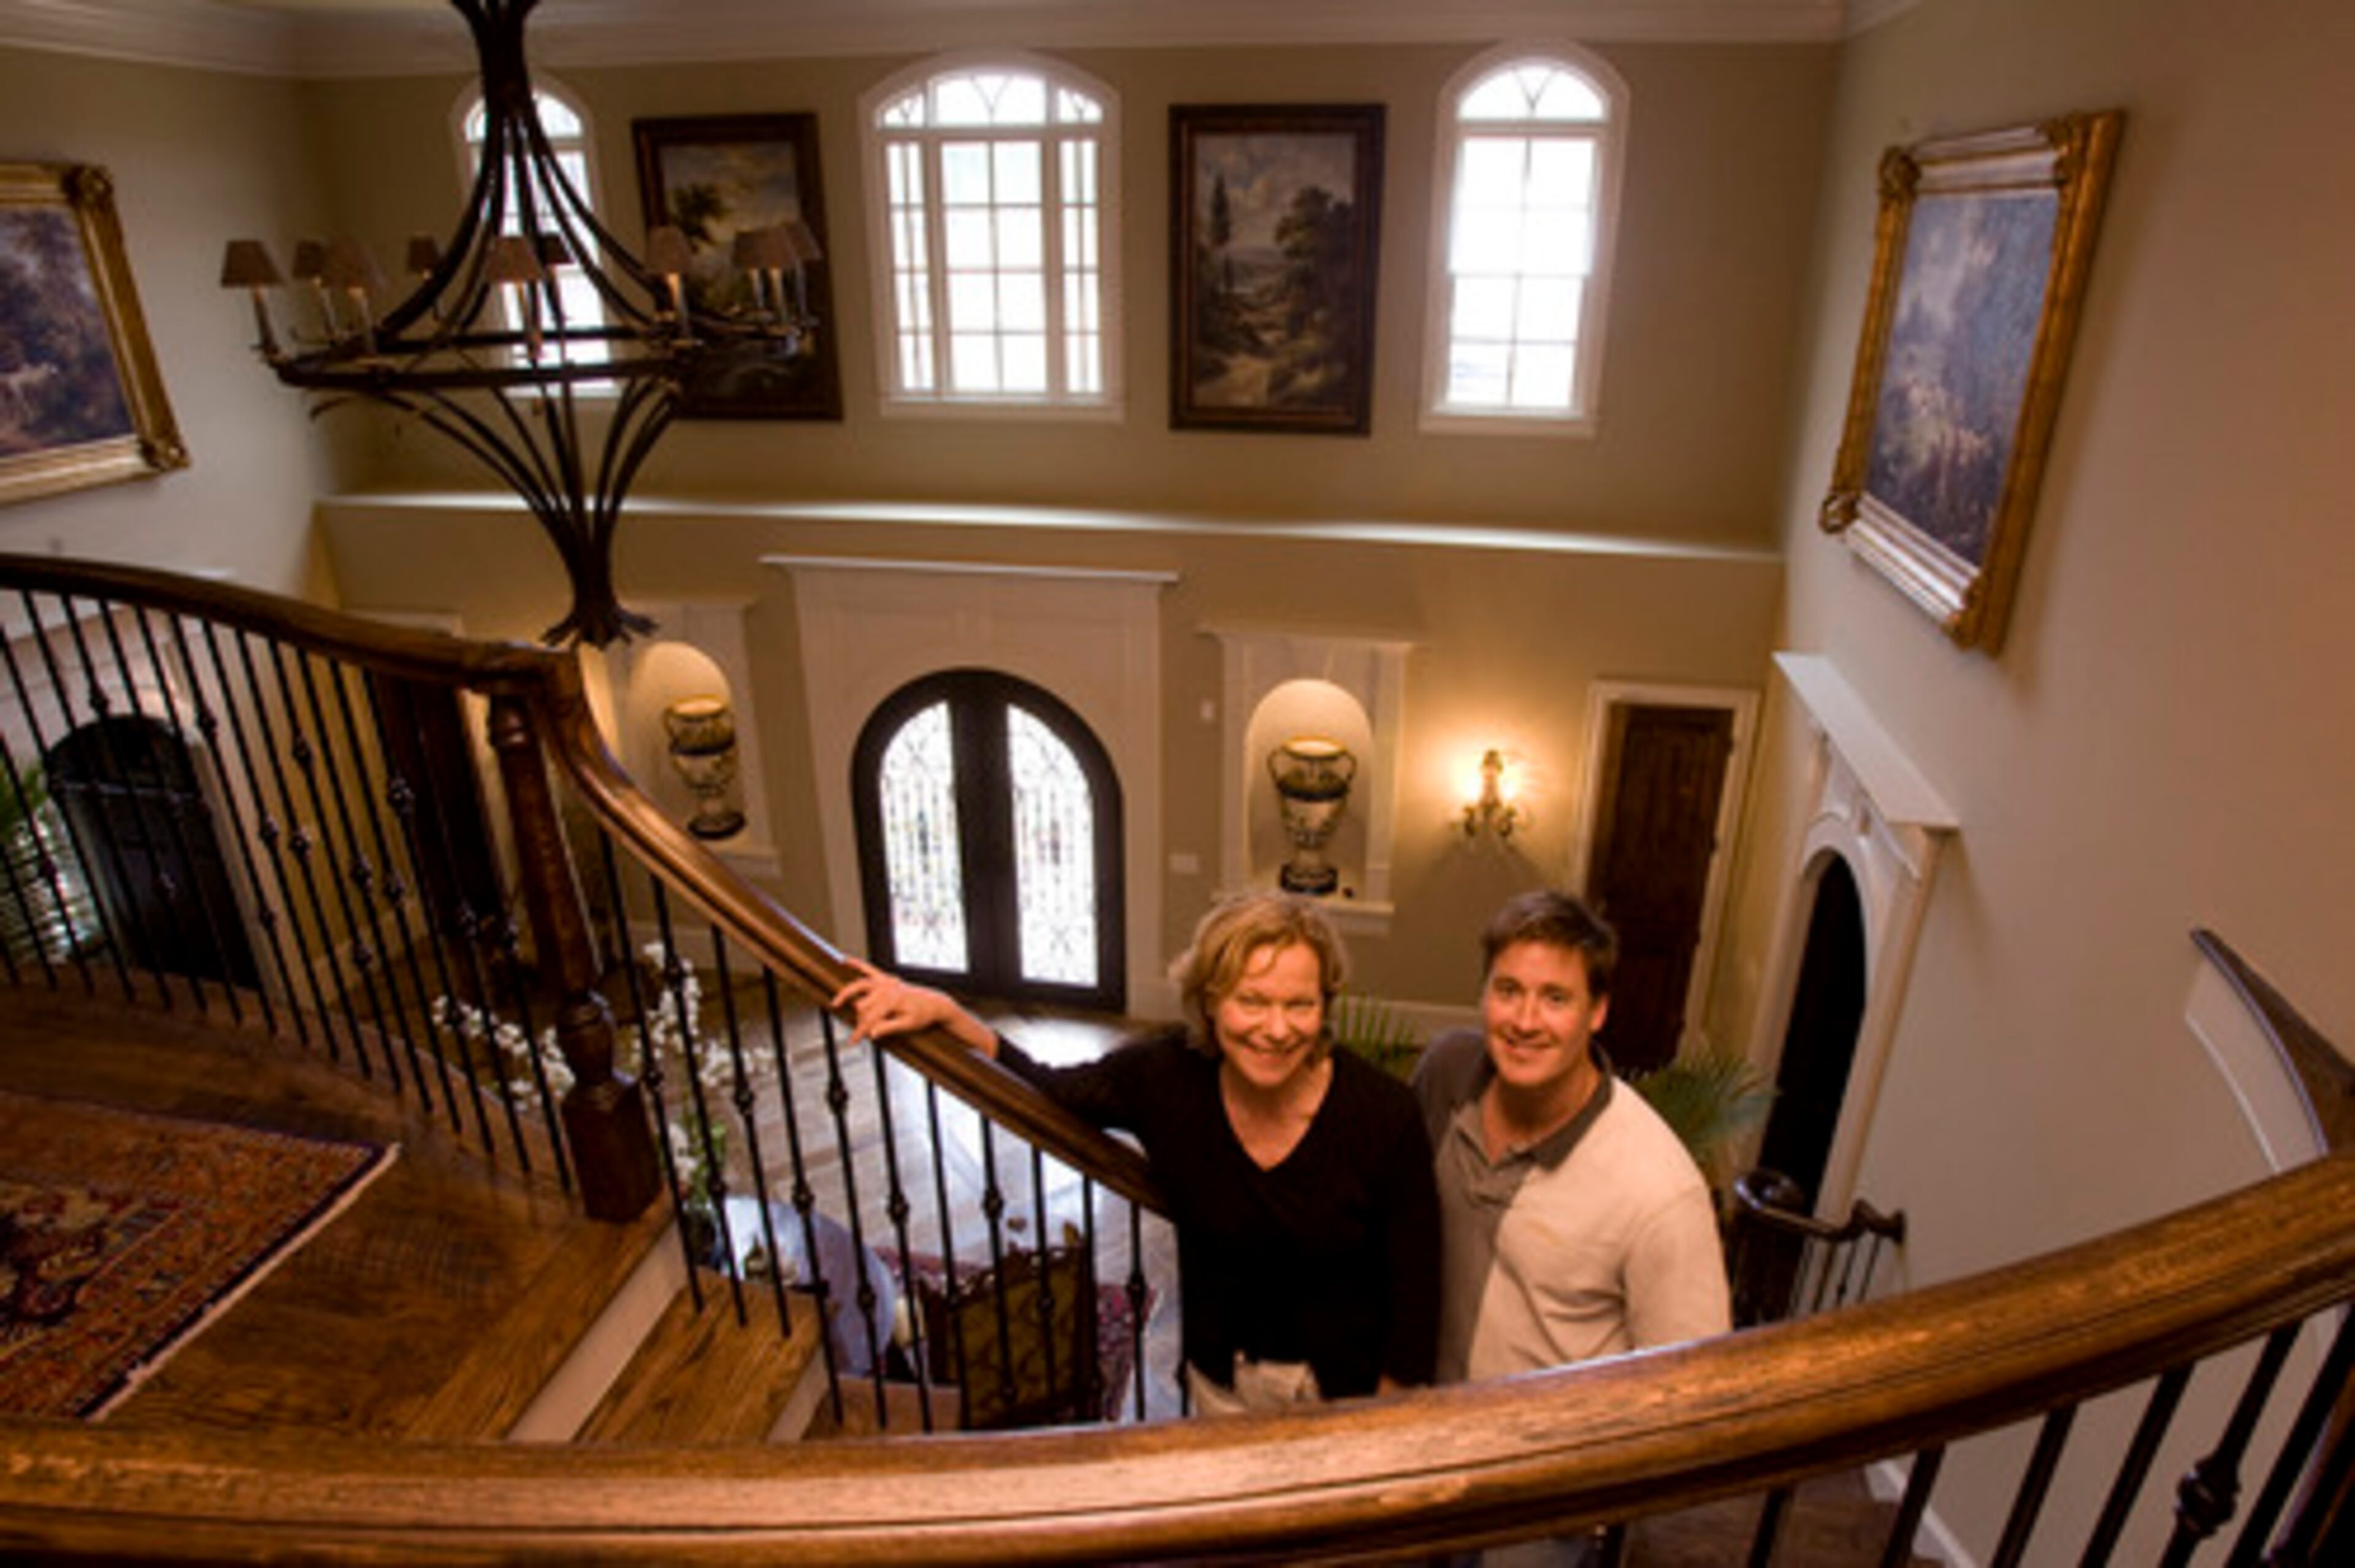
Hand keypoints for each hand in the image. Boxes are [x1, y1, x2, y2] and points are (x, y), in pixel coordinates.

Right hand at [831, 959, 990, 1053]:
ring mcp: (886, 981)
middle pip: (862, 1006)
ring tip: (835, 1003)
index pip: (870, 1019)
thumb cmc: (922, 1016)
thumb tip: (872, 1033)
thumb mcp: (907, 1026)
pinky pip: (869, 968)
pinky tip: (845, 961)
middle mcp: (887, 988)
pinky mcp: (887, 978)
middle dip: (859, 1020)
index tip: (852, 1042)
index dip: (859, 1032)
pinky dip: (857, 964)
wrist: (934, 1004)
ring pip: (860, 986)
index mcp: (892, 1001)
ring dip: (847, 993)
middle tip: (859, 1033)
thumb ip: (889, 1028)